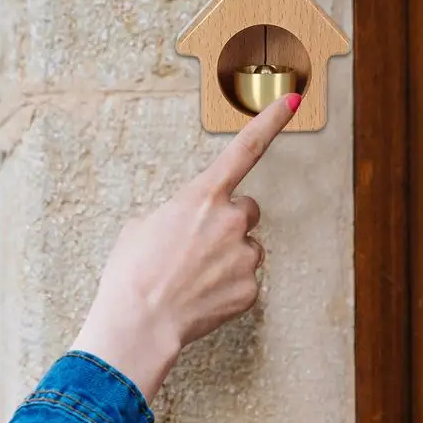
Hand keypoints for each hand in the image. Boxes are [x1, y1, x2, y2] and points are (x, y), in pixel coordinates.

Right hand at [71, 92, 301, 402]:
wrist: (139, 321)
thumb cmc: (132, 272)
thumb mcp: (141, 226)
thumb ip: (176, 213)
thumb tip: (186, 224)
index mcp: (202, 196)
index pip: (244, 149)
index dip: (270, 122)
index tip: (291, 101)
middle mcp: (231, 221)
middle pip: (248, 210)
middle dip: (230, 222)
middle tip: (200, 244)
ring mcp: (244, 256)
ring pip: (247, 248)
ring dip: (229, 255)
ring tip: (195, 275)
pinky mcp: (250, 289)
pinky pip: (245, 279)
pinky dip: (228, 285)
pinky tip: (203, 295)